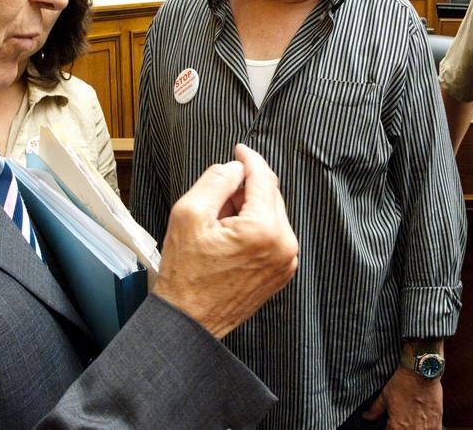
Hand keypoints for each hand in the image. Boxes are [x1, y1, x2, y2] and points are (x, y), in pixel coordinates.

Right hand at [152, 143, 298, 337]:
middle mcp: (284, 245)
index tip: (239, 150)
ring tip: (219, 221)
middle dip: (246, 186)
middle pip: (270, 195)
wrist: (189, 321)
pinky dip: (255, 226)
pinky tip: (230, 235)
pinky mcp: (282, 272)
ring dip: (249, 207)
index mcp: (264, 230)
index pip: (263, 178)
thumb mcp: (189, 214)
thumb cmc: (186, 274)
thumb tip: (235, 168)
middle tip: (217, 194)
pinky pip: (273, 235)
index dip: (250, 159)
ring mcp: (286, 261)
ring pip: (272, 214)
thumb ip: (216, 181)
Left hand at [362, 367, 442, 429]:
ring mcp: (426, 428)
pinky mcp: (437, 422)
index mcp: (397, 427)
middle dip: (400, 429)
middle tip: (400, 422)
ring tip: (411, 422)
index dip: (388, 429)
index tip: (388, 425)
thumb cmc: (403, 382)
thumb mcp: (385, 396)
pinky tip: (422, 424)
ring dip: (413, 429)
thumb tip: (366, 416)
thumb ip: (375, 410)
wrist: (421, 371)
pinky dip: (427, 429)